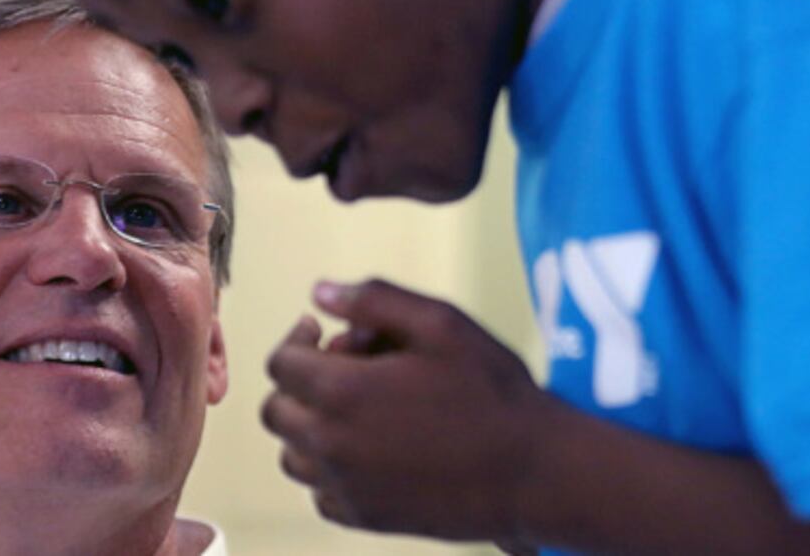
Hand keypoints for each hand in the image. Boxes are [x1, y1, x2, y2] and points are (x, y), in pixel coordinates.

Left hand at [262, 278, 550, 541]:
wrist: (533, 472)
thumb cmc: (492, 393)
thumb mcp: (440, 323)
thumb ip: (373, 300)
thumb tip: (319, 292)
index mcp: (342, 393)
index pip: (280, 363)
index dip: (296, 339)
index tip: (321, 332)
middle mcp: (331, 445)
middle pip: (276, 410)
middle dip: (298, 382)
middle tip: (342, 367)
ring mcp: (345, 487)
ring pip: (292, 455)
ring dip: (310, 426)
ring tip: (357, 408)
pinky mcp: (365, 518)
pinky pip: (320, 492)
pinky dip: (330, 468)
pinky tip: (370, 448)